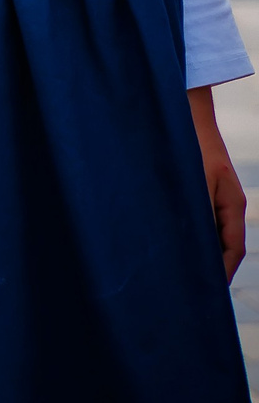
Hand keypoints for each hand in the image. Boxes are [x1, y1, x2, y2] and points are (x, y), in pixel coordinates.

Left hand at [191, 86, 245, 279]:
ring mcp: (215, 195)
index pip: (232, 248)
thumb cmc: (188, 143)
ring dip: (199, 251)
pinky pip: (199, 217)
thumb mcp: (194, 180)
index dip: (222, 271)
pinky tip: (170, 240)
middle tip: (192, 289)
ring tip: (179, 272)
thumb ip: (197, 211)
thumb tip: (195, 244)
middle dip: (211, 267)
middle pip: (223, 244)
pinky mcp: (200, 187)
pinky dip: (190, 232)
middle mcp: (227, 203)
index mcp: (232, 204)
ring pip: (210, 231)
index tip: (209, 292)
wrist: (184, 110)